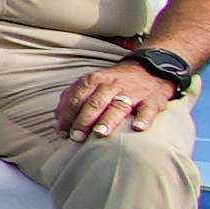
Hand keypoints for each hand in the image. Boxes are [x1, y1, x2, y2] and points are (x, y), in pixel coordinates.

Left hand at [61, 59, 184, 139]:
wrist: (148, 71)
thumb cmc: (112, 84)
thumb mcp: (91, 84)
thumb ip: (72, 98)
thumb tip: (58, 118)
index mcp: (94, 80)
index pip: (77, 98)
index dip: (68, 115)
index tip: (63, 133)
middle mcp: (112, 85)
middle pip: (95, 102)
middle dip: (84, 120)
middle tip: (77, 137)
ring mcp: (133, 92)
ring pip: (118, 105)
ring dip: (108, 120)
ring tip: (100, 133)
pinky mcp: (152, 100)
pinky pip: (148, 109)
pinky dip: (144, 118)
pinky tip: (138, 128)